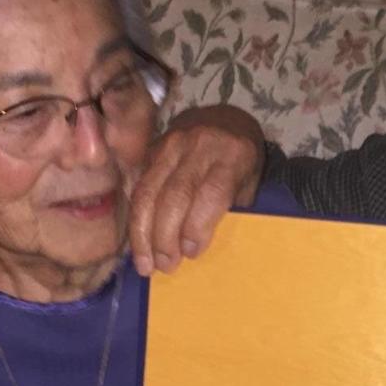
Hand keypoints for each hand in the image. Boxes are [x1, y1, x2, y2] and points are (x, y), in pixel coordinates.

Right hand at [128, 105, 264, 275]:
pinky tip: (137, 243)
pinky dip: (136, 218)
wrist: (226, 118)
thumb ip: (231, 208)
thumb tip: (202, 248)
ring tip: (145, 263)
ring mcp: (171, 144)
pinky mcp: (151, 149)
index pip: (211, 193)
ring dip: (143, 232)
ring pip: (148, 191)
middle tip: (164, 266)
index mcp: (232, 154)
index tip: (191, 253)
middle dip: (165, 236)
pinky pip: (138, 186)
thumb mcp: (249, 181)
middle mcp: (199, 146)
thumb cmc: (241, 159)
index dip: (197, 226)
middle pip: (174, 195)